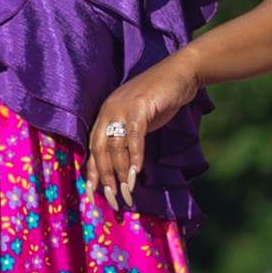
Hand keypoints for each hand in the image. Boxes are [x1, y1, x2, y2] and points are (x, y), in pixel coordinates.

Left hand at [85, 51, 201, 211]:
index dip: (92, 172)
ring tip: (127, 191)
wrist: (179, 74)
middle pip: (101, 149)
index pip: (94, 148)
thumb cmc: (159, 99)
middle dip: (105, 177)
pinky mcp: (140, 107)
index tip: (93, 194)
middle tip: (112, 199)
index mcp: (105, 114)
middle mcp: (109, 111)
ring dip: (121, 172)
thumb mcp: (137, 121)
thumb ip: (127, 139)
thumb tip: (122, 167)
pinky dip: (135, 155)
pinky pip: (134, 136)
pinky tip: (136, 172)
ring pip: (116, 146)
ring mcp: (123, 108)